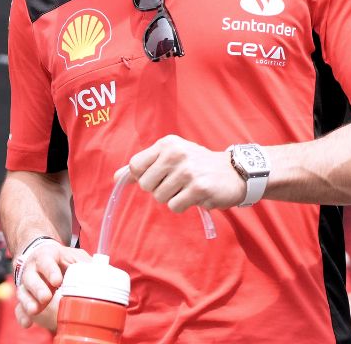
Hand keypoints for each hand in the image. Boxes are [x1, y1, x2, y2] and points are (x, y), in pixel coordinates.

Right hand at [14, 239, 89, 326]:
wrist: (43, 258)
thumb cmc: (62, 260)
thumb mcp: (75, 256)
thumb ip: (86, 264)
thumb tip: (104, 273)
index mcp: (46, 256)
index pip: (45, 260)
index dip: (50, 270)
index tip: (57, 280)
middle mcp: (33, 269)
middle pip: (30, 277)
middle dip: (37, 288)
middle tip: (46, 297)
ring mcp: (27, 284)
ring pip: (22, 292)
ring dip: (28, 302)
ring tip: (35, 311)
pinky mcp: (25, 297)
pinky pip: (19, 307)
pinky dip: (22, 315)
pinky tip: (28, 323)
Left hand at [127, 135, 244, 210]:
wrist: (234, 172)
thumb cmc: (198, 165)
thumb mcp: (171, 156)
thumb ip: (144, 166)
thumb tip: (116, 178)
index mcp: (167, 144)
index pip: (135, 165)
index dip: (142, 177)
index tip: (157, 177)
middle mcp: (176, 153)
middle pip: (146, 185)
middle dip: (158, 189)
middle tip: (176, 183)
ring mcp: (188, 170)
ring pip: (160, 197)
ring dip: (173, 198)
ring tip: (187, 188)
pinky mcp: (199, 188)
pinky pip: (175, 206)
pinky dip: (183, 205)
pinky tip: (196, 195)